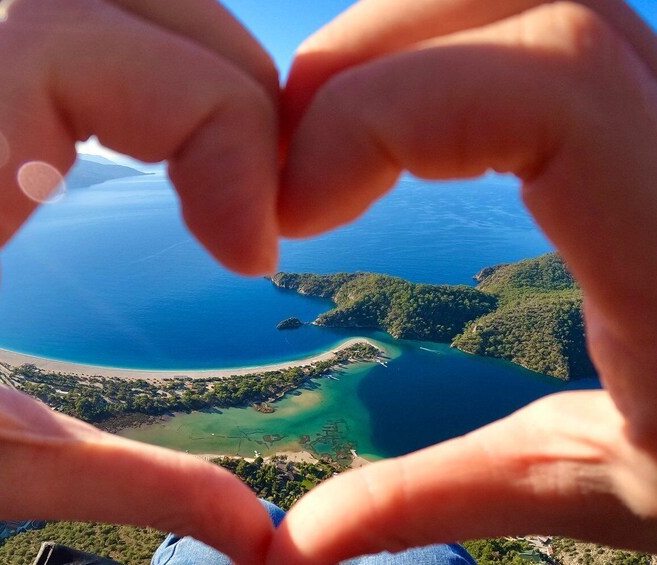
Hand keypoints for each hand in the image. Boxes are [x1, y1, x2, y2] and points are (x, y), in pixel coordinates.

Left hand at [0, 0, 280, 560]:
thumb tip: (249, 526)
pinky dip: (136, 50)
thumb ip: (119, 484)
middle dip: (215, 69)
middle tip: (264, 179)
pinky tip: (162, 129)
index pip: (58, 49)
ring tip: (227, 146)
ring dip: (179, 48)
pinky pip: (42, 19)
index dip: (202, 112)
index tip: (249, 245)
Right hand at [271, 0, 656, 561]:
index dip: (387, 114)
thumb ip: (435, 498)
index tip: (300, 214)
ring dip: (390, 47)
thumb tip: (301, 543)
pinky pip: (532, 26)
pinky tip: (393, 123)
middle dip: (360, 62)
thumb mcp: (592, 484)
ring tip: (324, 136)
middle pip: (511, 2)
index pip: (549, 84)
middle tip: (287, 159)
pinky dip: (434, 49)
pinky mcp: (647, 102)